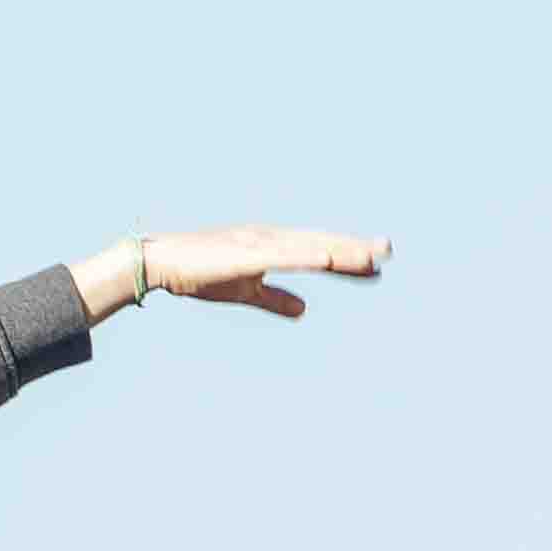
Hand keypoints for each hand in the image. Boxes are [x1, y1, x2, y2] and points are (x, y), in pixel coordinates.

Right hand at [80, 228, 391, 323]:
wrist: (162, 264)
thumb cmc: (200, 274)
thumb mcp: (246, 290)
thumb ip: (276, 300)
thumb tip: (305, 311)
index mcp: (273, 246)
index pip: (319, 250)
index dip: (348, 257)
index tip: (378, 263)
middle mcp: (271, 239)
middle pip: (321, 243)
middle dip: (354, 248)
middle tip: (389, 251)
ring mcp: (259, 243)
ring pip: (308, 247)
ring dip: (338, 250)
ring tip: (368, 256)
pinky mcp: (244, 254)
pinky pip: (282, 257)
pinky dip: (306, 256)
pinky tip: (327, 259)